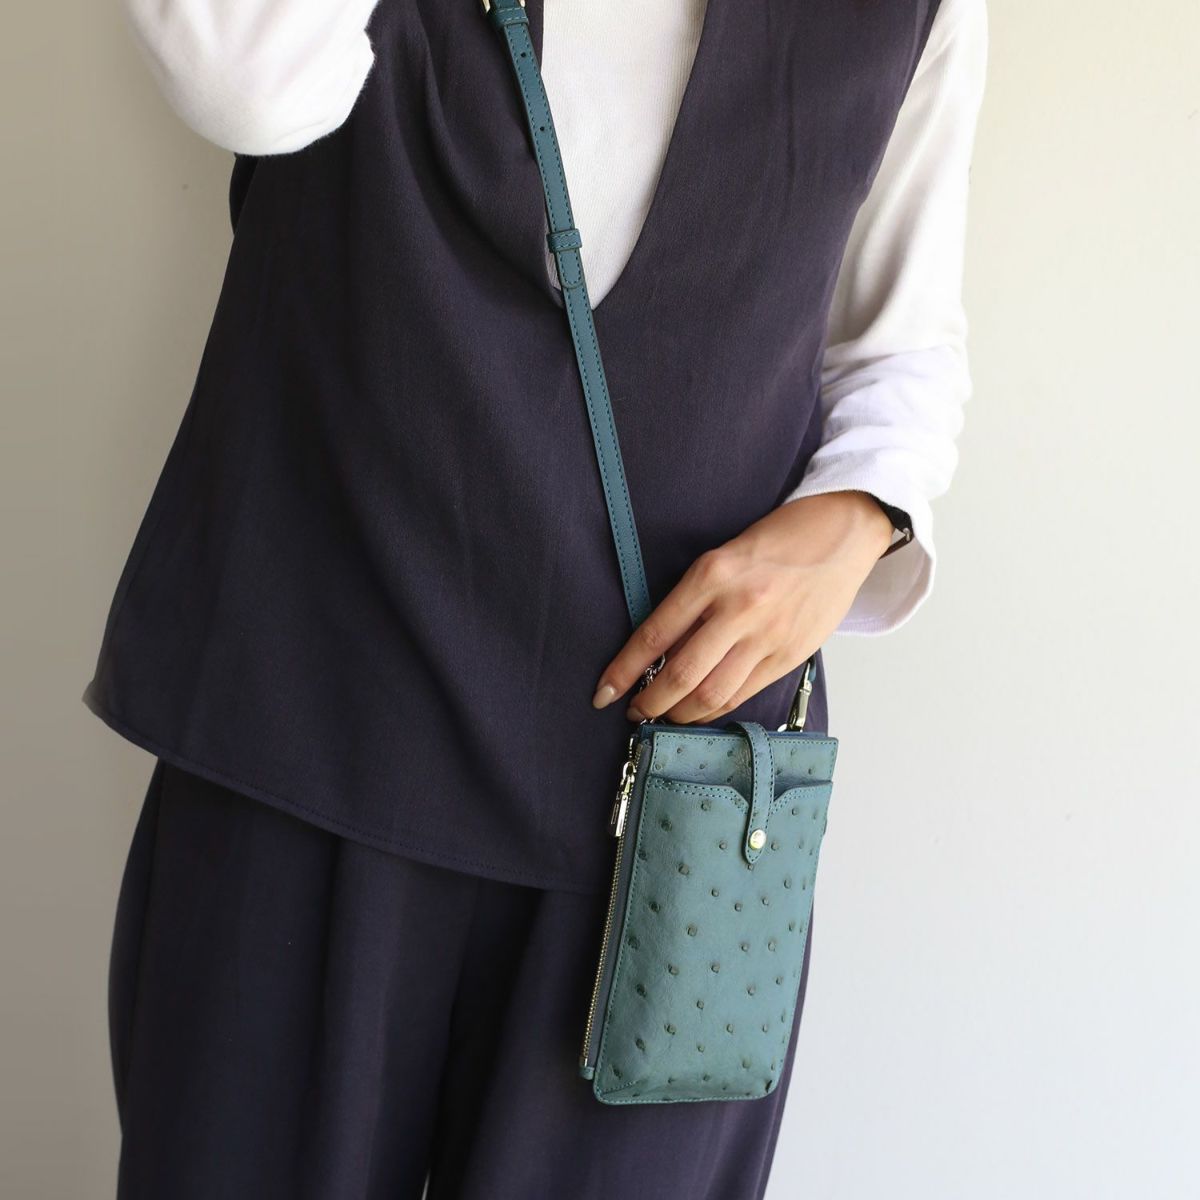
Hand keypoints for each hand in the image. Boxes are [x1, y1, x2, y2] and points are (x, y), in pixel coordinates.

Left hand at [590, 491, 893, 724]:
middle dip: (649, 703)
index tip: (603, 692)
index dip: (623, 671)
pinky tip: (699, 712)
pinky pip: (743, 694)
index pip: (654, 635)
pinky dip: (714, 710)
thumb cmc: (777, 540)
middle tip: (633, 712)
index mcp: (712, 574)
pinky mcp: (790, 655)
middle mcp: (739, 607)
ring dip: (680, 714)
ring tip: (663, 717)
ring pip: (712, 694)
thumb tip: (657, 650)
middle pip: (681, 675)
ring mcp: (767, 635)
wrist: (842, 534)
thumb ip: (693, 602)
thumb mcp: (723, 557)